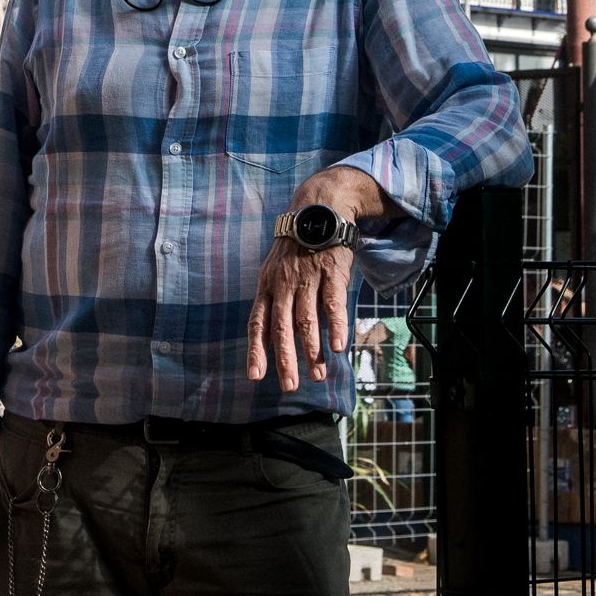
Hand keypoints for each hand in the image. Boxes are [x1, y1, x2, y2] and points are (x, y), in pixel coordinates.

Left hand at [247, 167, 381, 390]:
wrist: (318, 210)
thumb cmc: (296, 250)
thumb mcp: (276, 272)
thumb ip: (275, 303)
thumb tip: (274, 340)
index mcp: (268, 286)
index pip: (258, 322)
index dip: (257, 349)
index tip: (256, 376)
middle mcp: (284, 283)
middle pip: (282, 326)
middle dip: (285, 358)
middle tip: (289, 386)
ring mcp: (308, 277)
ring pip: (307, 318)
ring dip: (312, 349)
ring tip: (318, 375)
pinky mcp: (331, 271)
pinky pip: (333, 302)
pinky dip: (335, 326)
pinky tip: (338, 347)